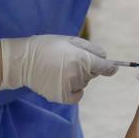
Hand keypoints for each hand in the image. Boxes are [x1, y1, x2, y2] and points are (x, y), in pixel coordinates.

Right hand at [0, 35, 117, 103]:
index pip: (105, 68)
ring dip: (79, 78)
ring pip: (84, 83)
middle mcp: (78, 74)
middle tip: (71, 61)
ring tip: (61, 69)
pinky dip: (75, 90)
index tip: (114, 67)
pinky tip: (64, 82)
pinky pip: (78, 95)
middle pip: (94, 73)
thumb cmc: (47, 46)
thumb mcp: (70, 40)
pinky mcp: (62, 97)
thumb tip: (107, 59)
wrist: (23, 61)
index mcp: (81, 59)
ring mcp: (70, 87)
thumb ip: (91, 49)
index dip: (112, 67)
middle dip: (88, 67)